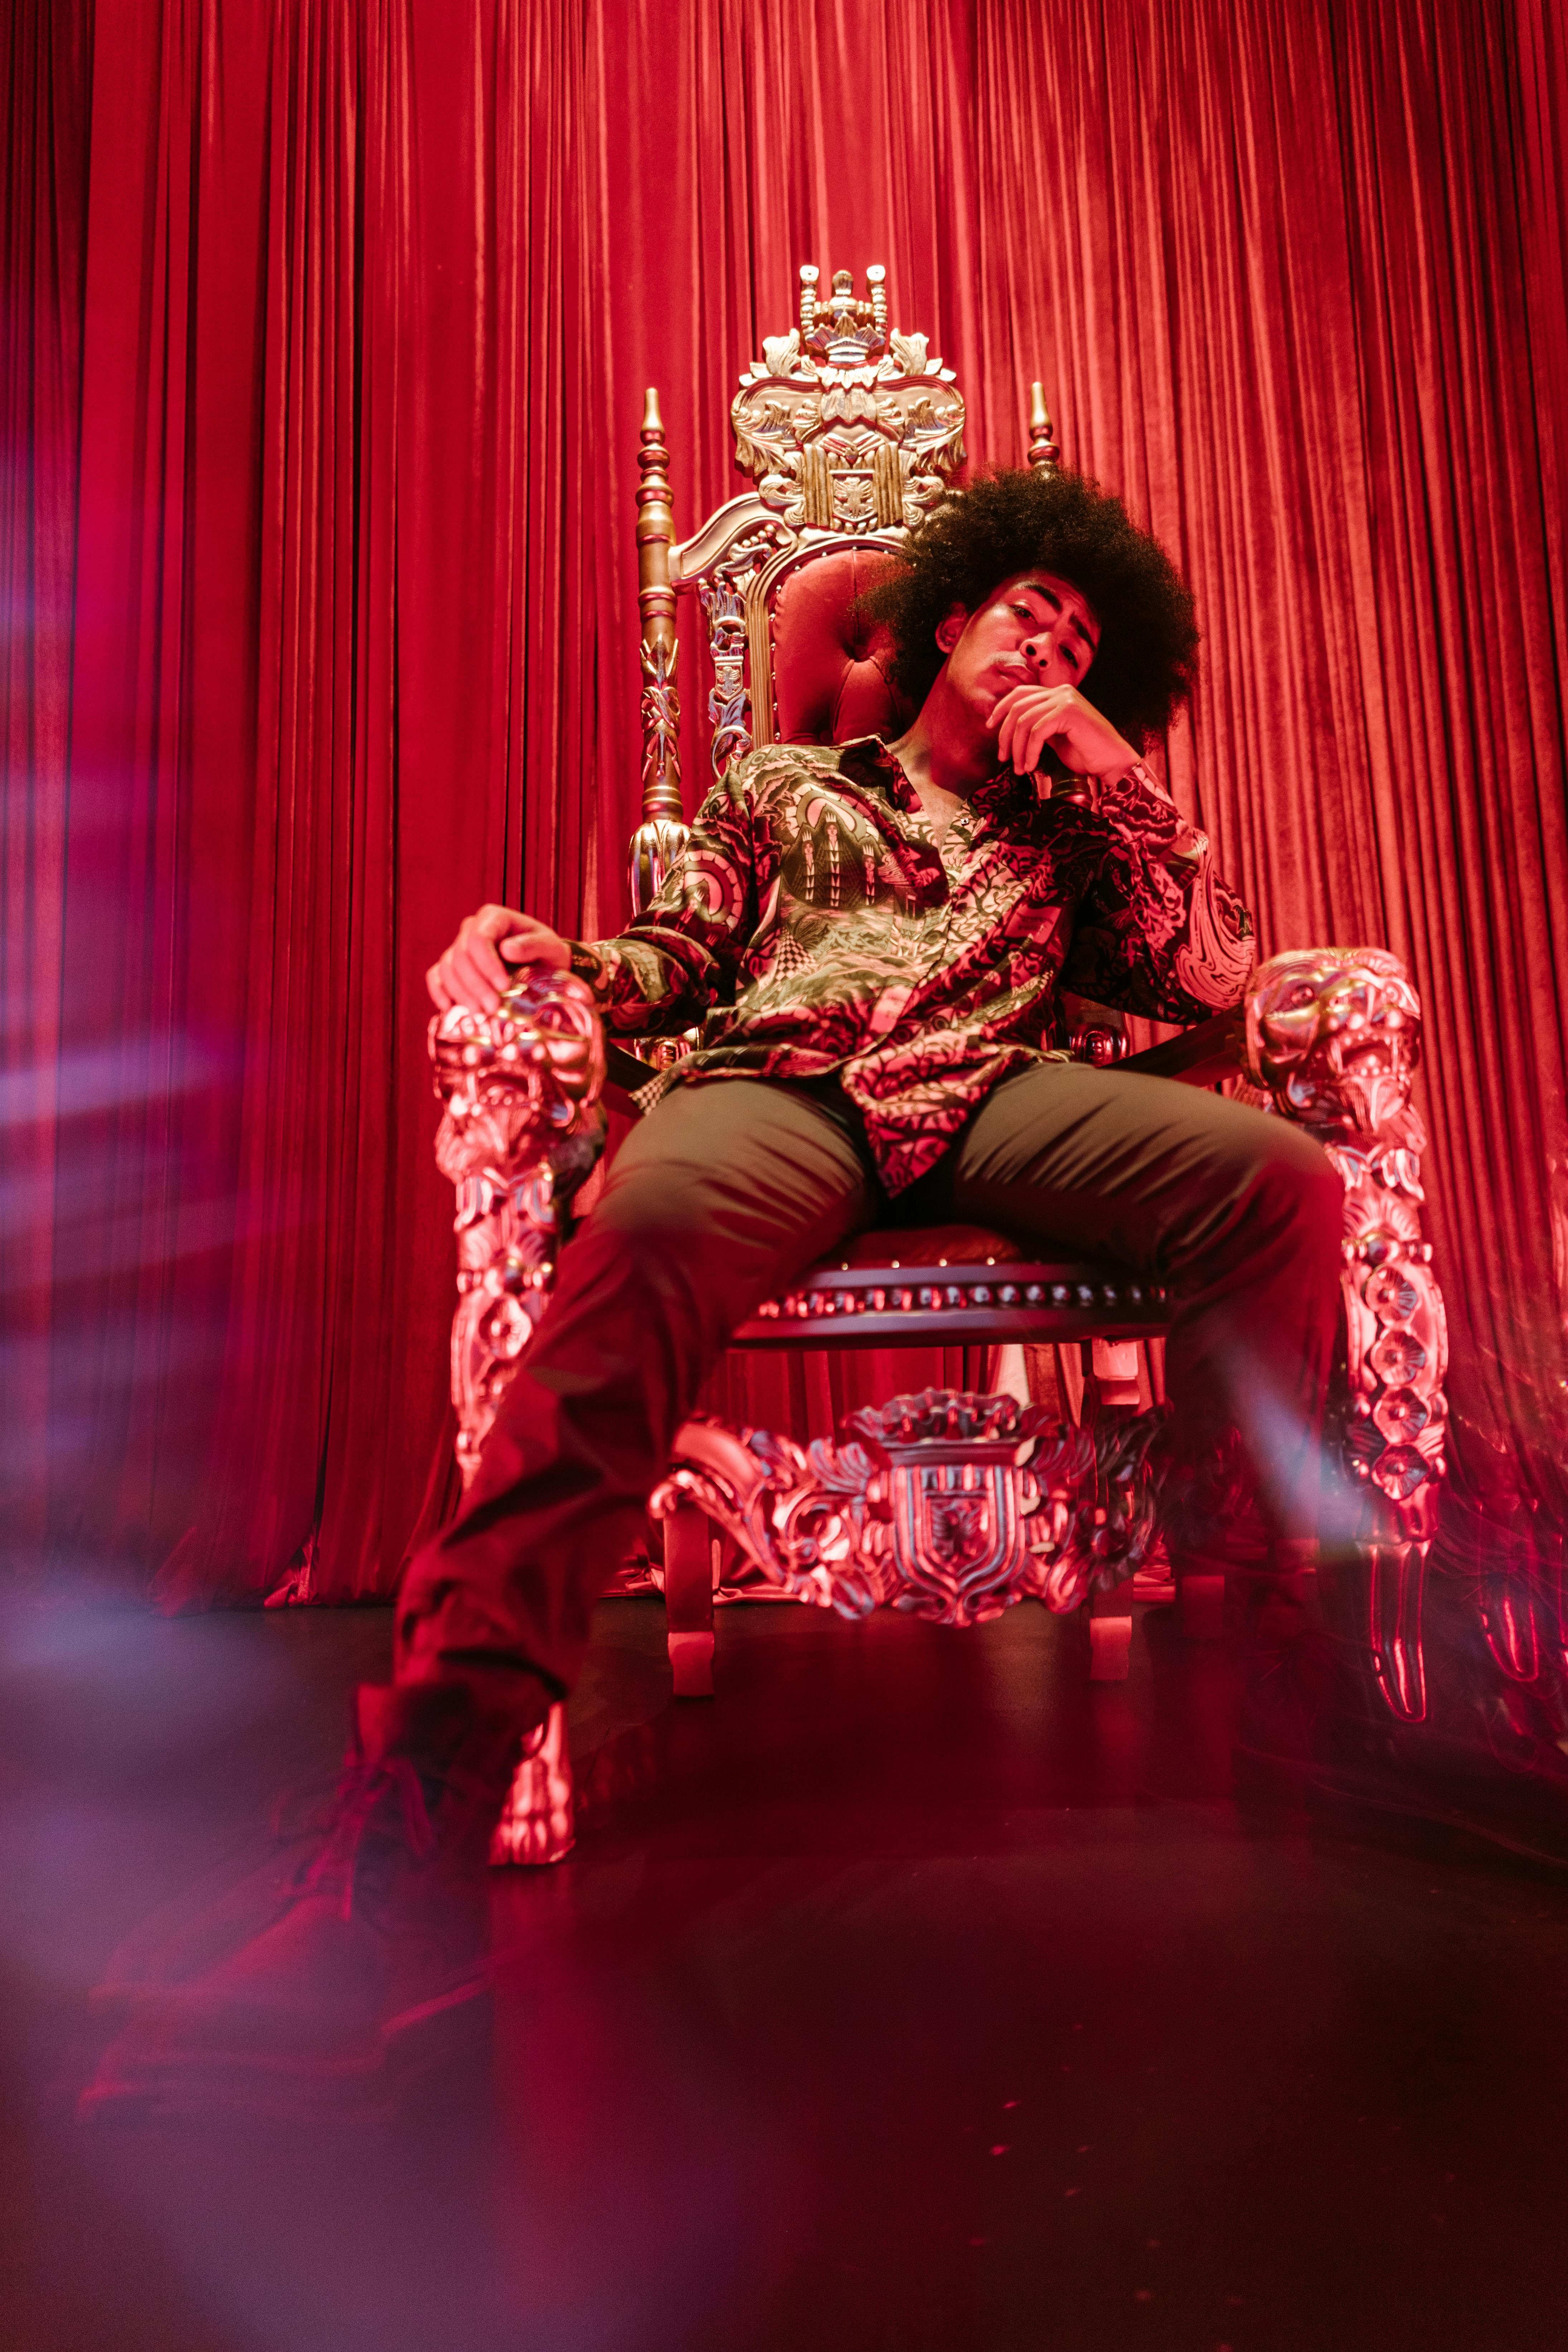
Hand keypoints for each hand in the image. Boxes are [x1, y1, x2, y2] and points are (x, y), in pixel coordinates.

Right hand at [425, 904, 570, 1013]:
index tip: (503, 986)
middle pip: (461, 956)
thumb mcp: (550, 947)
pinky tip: (449, 1008)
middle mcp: (471, 928)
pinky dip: (439, 992)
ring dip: (461, 993)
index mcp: (493, 918)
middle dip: (476, 985)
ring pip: (448, 968)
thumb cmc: (546, 953)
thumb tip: (507, 949)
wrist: (541, 965)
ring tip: (481, 1013)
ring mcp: (459, 947)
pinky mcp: (452, 966)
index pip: (478, 939)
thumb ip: (533, 945)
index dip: (487, 964)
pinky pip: (436, 976)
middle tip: (492, 1008)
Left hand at [988, 682, 1137, 780]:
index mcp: (1057, 694)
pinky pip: (1037, 732)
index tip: (990, 727)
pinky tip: (1031, 766)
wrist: (1112, 762)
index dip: (1001, 708)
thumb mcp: (1054, 737)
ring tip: (1020, 769)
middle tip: (1002, 758)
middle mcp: (1061, 691)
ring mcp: (1066, 699)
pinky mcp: (1069, 712)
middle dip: (1004, 735)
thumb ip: (1037, 727)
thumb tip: (1010, 731)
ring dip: (1017, 749)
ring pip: (1024, 721)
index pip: (1020, 694)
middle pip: (1017, 707)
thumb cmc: (1086, 753)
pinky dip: (1030, 751)